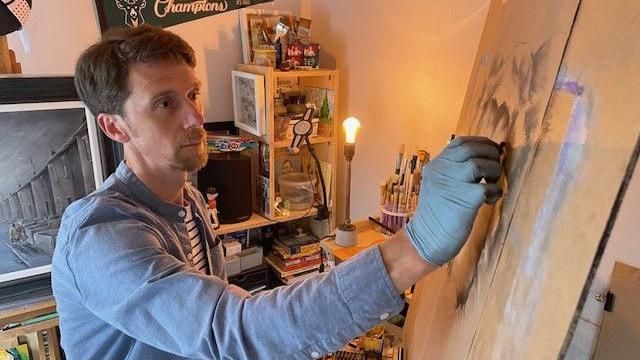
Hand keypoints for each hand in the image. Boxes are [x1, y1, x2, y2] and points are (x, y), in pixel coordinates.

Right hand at [405, 136, 502, 265]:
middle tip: (495, 168)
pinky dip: (496, 192)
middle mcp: (442, 170)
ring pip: (482, 164)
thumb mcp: (439, 184)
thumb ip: (454, 171)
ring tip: (492, 184)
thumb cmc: (436, 214)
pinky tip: (490, 201)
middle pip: (472, 149)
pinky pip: (490, 187)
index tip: (491, 151)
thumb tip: (484, 159)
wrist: (426, 239)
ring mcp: (454, 183)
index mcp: (436, 165)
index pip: (460, 142)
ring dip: (494, 172)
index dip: (481, 143)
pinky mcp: (466, 199)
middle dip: (490, 155)